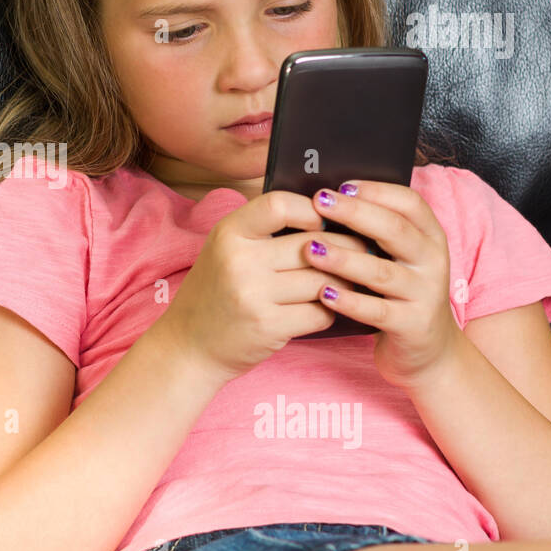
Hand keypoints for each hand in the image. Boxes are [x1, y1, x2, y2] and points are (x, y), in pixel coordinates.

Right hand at [153, 189, 369, 382]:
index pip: (279, 204)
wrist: (189, 345)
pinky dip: (331, 310)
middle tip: (362, 249)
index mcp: (228, 233)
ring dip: (343, 282)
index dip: (310, 209)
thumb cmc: (216, 293)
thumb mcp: (225, 249)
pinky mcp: (269, 327)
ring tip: (349, 280)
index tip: (322, 220)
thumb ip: (263, 230)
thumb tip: (325, 212)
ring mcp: (253, 295)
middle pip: (313, 244)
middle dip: (345, 247)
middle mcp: (239, 261)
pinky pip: (320, 312)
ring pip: (323, 279)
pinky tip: (328, 307)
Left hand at [302, 180, 463, 388]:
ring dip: (344, 258)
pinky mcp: (413, 325)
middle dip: (355, 213)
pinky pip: (378, 311)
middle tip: (319, 201)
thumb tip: (328, 200)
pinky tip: (324, 293)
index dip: (376, 191)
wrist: (428, 350)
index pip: (409, 203)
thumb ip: (374, 232)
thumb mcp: (397, 258)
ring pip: (382, 272)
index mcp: (430, 237)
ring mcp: (424, 294)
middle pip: (395, 230)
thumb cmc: (399, 294)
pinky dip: (350, 302)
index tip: (340, 185)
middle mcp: (432, 261)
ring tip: (312, 250)